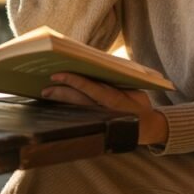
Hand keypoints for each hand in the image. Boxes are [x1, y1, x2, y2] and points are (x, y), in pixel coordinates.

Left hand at [41, 72, 168, 145]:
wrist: (148, 127)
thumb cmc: (138, 103)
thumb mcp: (133, 90)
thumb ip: (115, 83)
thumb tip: (96, 67)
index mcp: (114, 100)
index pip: (89, 88)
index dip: (73, 80)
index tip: (57, 74)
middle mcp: (104, 109)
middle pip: (77, 99)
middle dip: (59, 93)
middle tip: (44, 88)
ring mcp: (100, 116)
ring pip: (75, 106)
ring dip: (60, 100)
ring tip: (46, 93)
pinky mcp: (98, 122)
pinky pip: (79, 112)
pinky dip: (68, 105)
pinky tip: (57, 101)